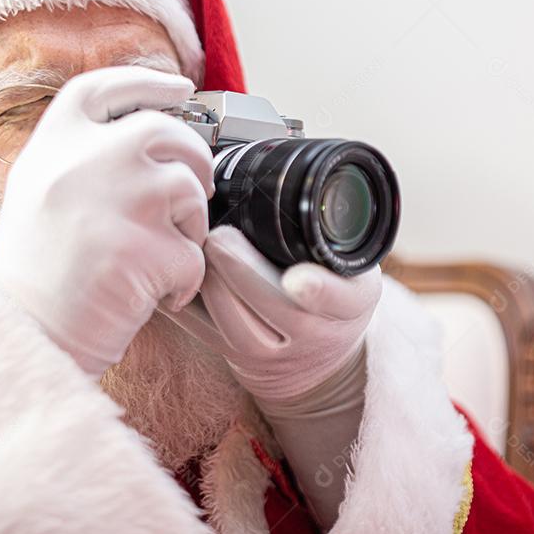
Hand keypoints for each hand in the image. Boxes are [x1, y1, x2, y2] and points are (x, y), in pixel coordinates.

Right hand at [0, 66, 213, 377]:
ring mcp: (117, 200)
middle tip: (193, 192)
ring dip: (190, 224)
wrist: (26, 334)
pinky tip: (157, 293)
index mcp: (53, 144)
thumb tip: (145, 131)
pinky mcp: (145, 247)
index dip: (147, 82)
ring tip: (161, 255)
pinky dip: (186, 278)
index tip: (181, 88)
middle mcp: (85, 160)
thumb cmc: (37, 272)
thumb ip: (80, 155)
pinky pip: (194, 252)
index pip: (104, 87)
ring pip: (190, 189)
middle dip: (193, 158)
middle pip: (166, 130)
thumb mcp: (38, 191)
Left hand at [162, 226, 381, 402]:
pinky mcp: (230, 353)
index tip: (297, 280)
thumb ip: (337, 238)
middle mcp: (310, 333)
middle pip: (268, 302)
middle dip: (237, 264)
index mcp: (348, 304)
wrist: (315, 354)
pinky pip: (198, 323)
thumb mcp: (355, 267)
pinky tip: (178, 264)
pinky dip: (183, 291)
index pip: (335, 300)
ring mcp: (268, 351)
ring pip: (228, 315)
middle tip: (217, 234)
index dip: (316, 290)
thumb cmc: (334, 291)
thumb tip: (308, 178)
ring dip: (207, 275)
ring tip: (197, 243)